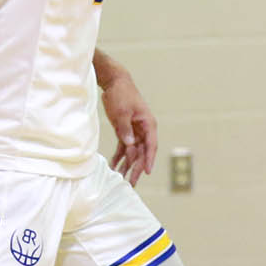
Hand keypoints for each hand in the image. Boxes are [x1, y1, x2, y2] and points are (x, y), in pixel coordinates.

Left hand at [101, 72, 158, 186]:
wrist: (115, 83)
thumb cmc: (122, 95)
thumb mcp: (122, 112)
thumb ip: (125, 129)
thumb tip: (129, 145)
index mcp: (148, 124)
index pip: (151, 145)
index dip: (149, 159)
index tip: (146, 172)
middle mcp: (143, 130)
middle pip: (142, 153)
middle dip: (137, 168)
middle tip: (133, 183)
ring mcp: (134, 131)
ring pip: (133, 152)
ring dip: (128, 165)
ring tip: (123, 179)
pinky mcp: (125, 131)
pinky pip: (124, 147)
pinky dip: (119, 157)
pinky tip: (115, 166)